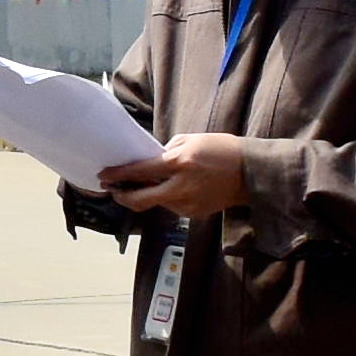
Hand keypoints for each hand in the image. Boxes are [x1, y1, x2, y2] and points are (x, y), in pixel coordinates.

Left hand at [93, 136, 251, 219]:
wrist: (250, 173)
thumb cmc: (221, 150)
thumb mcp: (191, 141)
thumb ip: (166, 151)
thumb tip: (147, 160)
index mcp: (179, 163)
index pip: (140, 171)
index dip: (119, 175)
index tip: (104, 175)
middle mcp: (180, 187)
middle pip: (141, 199)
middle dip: (122, 196)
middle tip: (113, 190)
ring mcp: (187, 204)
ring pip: (157, 203)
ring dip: (150, 194)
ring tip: (151, 183)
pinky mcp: (193, 214)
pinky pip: (172, 207)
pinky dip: (168, 198)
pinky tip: (176, 188)